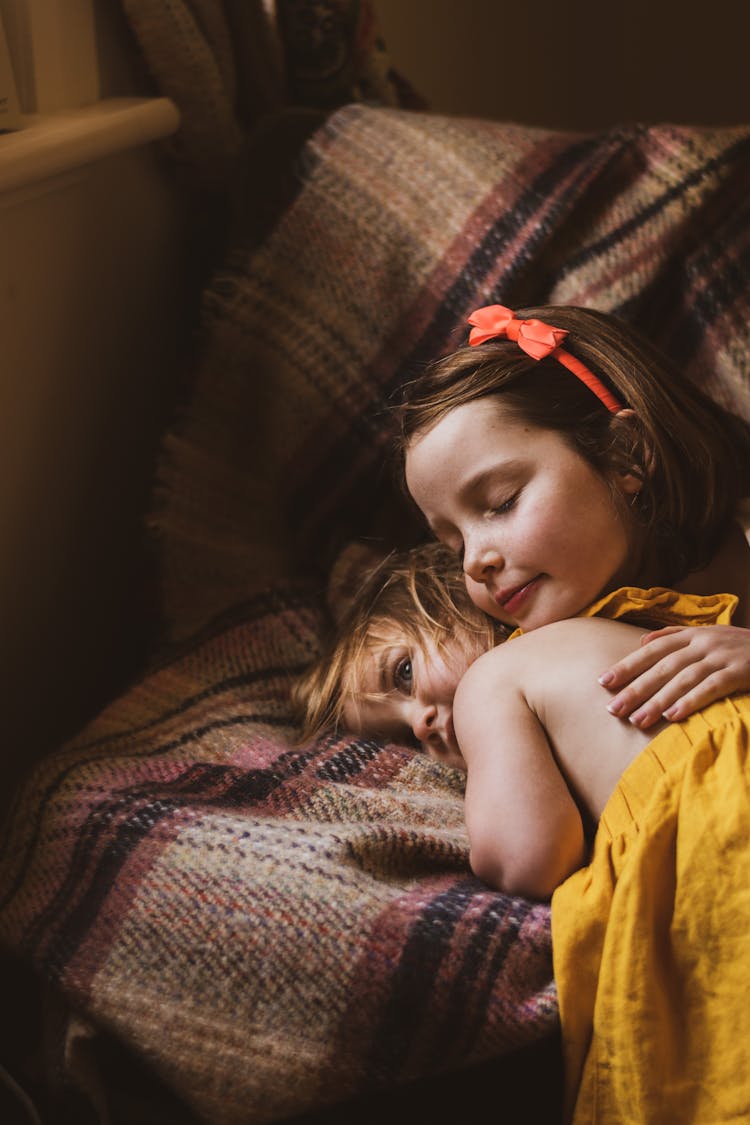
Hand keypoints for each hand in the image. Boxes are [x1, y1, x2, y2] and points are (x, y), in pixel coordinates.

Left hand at [599, 625, 749, 728]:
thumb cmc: (741, 646)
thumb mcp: (709, 634)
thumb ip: (675, 636)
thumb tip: (641, 640)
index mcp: (693, 634)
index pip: (652, 650)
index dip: (627, 665)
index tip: (604, 682)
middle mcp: (704, 642)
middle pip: (662, 667)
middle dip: (635, 688)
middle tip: (613, 709)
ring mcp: (722, 656)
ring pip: (682, 679)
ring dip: (657, 700)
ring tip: (637, 720)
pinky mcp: (740, 671)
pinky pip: (711, 687)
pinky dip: (690, 701)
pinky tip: (672, 716)